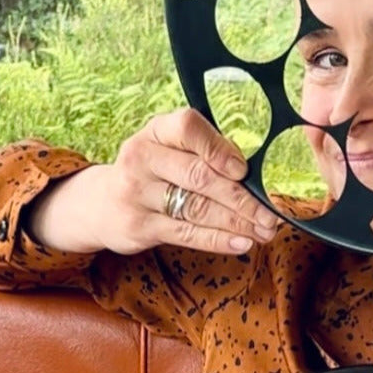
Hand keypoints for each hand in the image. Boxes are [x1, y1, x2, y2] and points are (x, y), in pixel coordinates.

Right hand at [28, 108, 277, 254]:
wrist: (102, 204)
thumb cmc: (152, 172)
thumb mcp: (169, 150)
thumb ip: (204, 153)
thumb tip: (254, 175)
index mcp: (156, 131)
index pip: (188, 129)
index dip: (218, 149)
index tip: (244, 170)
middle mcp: (142, 158)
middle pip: (199, 176)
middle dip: (241, 198)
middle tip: (270, 214)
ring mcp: (137, 193)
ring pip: (196, 208)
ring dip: (236, 222)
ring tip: (264, 231)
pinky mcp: (138, 226)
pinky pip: (186, 234)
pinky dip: (218, 239)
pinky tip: (241, 243)